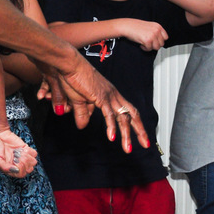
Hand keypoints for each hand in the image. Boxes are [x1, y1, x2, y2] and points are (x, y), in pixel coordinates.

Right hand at [0, 127, 37, 177]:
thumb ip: (4, 167)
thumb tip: (16, 170)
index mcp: (10, 168)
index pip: (21, 174)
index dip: (20, 169)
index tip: (14, 162)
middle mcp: (17, 164)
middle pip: (28, 169)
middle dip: (23, 163)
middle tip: (15, 156)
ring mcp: (23, 157)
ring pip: (33, 162)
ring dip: (26, 157)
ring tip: (18, 152)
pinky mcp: (26, 149)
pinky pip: (34, 154)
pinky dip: (29, 151)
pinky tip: (22, 149)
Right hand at [34, 50, 148, 152]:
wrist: (67, 64)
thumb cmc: (71, 78)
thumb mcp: (77, 100)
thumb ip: (81, 113)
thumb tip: (82, 126)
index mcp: (110, 95)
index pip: (127, 111)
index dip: (133, 124)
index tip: (137, 136)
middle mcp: (113, 95)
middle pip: (132, 114)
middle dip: (139, 131)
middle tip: (145, 144)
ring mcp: (108, 96)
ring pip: (123, 117)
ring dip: (126, 135)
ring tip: (128, 149)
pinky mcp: (100, 96)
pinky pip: (108, 114)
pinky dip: (111, 126)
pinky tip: (112, 137)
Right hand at [120, 19, 167, 50]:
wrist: (126, 26)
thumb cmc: (135, 26)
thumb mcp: (149, 26)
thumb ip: (155, 31)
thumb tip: (160, 41)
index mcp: (158, 26)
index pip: (166, 37)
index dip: (160, 41)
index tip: (155, 42)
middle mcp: (157, 30)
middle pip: (161, 44)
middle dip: (154, 45)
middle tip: (148, 43)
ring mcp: (153, 35)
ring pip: (156, 47)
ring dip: (150, 47)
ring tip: (145, 43)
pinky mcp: (148, 40)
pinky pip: (149, 49)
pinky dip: (145, 48)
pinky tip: (141, 44)